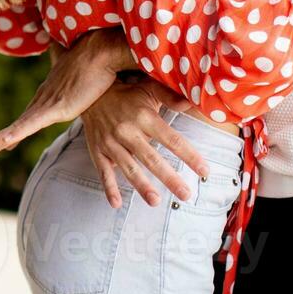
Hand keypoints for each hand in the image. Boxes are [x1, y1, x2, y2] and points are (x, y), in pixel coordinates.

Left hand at [0, 29, 132, 159]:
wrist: (100, 52)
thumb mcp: (79, 69)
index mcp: (48, 94)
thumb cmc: (93, 61)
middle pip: (17, 124)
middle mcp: (42, 99)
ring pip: (17, 127)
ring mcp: (46, 103)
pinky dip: (17, 134)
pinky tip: (4, 143)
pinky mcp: (54, 108)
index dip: (15, 130)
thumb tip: (71, 56)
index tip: (4, 140)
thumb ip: (71, 66)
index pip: (28, 116)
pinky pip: (31, 125)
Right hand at [80, 79, 209, 208]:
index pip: (171, 139)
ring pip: (128, 167)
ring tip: (155, 202)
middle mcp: (127, 130)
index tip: (204, 170)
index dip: (189, 155)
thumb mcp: (147, 89)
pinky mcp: (97, 150)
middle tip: (185, 195)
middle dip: (169, 178)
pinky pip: (103, 171)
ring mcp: (110, 142)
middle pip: (151, 158)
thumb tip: (192, 102)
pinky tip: (116, 204)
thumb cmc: (126, 94)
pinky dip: (109, 187)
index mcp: (144, 116)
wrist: (88, 93)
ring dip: (142, 186)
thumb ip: (169, 95)